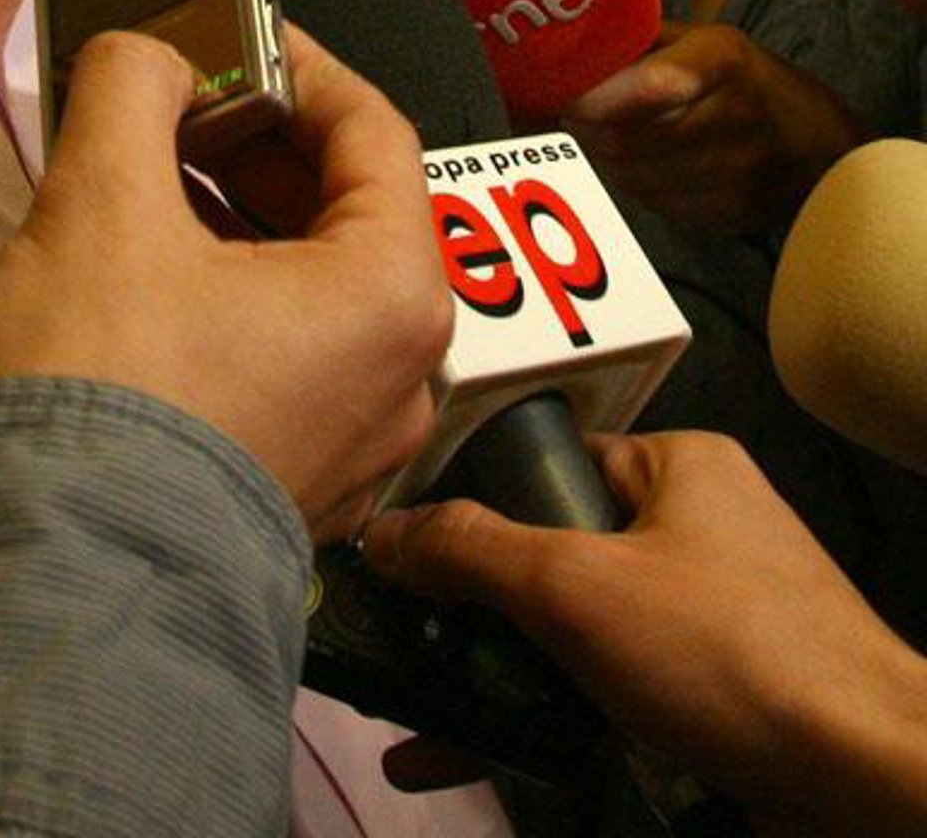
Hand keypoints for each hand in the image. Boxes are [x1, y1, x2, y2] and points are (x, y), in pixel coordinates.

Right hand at [0, 26, 451, 539]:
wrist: (51, 592)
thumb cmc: (98, 378)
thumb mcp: (99, 201)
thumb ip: (132, 89)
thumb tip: (150, 57)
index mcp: (393, 294)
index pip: (372, 129)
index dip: (293, 61)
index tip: (217, 32)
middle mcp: (405, 376)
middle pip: (346, 210)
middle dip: (250, 141)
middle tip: (162, 102)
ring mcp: (355, 448)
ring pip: (308, 287)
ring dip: (229, 215)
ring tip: (135, 177)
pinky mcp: (294, 491)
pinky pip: (283, 355)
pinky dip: (226, 293)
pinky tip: (140, 274)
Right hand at [363, 430, 926, 833]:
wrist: (873, 789)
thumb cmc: (739, 657)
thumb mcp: (576, 587)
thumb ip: (469, 551)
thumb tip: (380, 534)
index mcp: (677, 466)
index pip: (544, 463)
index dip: (471, 502)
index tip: (402, 549)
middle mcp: (696, 531)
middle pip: (549, 558)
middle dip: (472, 614)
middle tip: (401, 641)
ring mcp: (710, 622)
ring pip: (571, 637)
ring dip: (497, 678)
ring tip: (418, 715)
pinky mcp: (715, 701)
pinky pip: (605, 696)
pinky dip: (544, 722)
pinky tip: (473, 756)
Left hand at [560, 20, 865, 232]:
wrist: (819, 136)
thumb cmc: (738, 77)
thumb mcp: (698, 41)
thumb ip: (634, 45)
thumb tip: (554, 56)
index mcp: (724, 59)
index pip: (653, 84)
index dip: (599, 98)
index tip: (569, 100)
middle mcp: (738, 115)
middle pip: (630, 140)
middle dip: (588, 132)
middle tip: (577, 118)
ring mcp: (741, 171)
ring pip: (634, 179)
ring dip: (606, 161)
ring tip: (610, 137)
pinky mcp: (735, 211)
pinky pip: (655, 205)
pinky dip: (635, 186)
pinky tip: (644, 164)